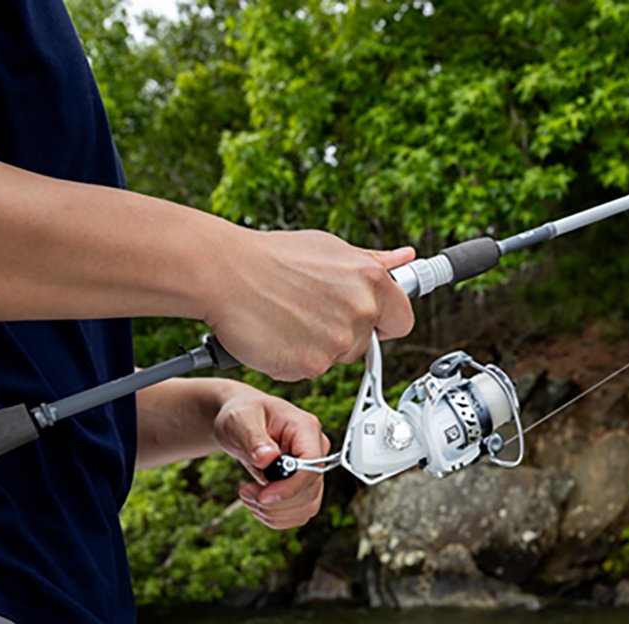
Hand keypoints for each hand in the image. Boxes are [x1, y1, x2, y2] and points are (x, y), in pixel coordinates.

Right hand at [203, 229, 415, 381]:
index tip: (368, 320)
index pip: (402, 320)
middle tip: (310, 312)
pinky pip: (311, 370)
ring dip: (319, 348)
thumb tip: (404, 259)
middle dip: (344, 334)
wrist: (224, 273)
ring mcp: (337, 341)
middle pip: (366, 343)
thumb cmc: (271, 257)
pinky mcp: (311, 364)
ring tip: (290, 318)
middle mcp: (360, 310)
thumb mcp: (329, 248)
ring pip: (338, 358)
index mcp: (371, 279)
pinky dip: (295, 359)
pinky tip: (278, 334)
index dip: (384, 322)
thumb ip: (372, 261)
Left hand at [212, 386, 330, 529]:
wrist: (240, 423)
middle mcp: (315, 450)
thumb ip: (254, 437)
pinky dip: (276, 516)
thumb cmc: (242, 414)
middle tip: (246, 493)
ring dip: (274, 512)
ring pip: (307, 507)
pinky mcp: (302, 486)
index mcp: (306, 429)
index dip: (290, 487)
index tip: (263, 496)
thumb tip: (268, 457)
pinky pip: (299, 512)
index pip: (312, 466)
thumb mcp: (241, 419)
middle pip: (310, 491)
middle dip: (275, 502)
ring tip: (249, 497)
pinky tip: (257, 503)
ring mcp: (311, 470)